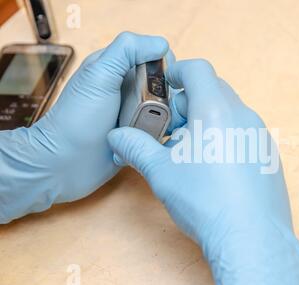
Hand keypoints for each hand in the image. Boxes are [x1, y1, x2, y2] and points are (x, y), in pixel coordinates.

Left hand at [0, 32, 168, 221]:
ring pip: (168, 109)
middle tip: (161, 111)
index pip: (156, 58)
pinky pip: (162, 130)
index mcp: (118, 68)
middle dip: (170, 97)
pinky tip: (161, 140)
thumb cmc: (77, 119)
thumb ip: (127, 50)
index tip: (166, 84)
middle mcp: (129, 89)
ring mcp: (135, 113)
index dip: (167, 68)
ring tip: (159, 128)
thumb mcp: (99, 75)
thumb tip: (161, 44)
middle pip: (166, 85)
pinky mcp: (140, 136)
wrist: (66, 163)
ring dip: (168, 118)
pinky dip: (165, 134)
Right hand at [108, 59, 298, 284]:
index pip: (198, 69)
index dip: (177, 72)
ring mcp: (259, 135)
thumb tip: (116, 136)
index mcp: (216, 110)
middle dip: (188, 102)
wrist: (250, 238)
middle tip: (171, 129)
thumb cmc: (207, 202)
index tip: (164, 88)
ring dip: (206, 120)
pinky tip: (213, 167)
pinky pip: (243, 131)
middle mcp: (243, 116)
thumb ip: (136, 148)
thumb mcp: (162, 173)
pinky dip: (225, 136)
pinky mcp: (267, 153)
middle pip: (213, 89)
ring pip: (229, 111)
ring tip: (189, 152)